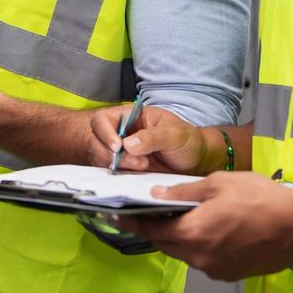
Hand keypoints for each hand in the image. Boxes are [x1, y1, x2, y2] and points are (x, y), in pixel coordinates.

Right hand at [88, 105, 213, 172]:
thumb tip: (128, 144)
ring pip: (100, 158)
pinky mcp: (124, 168)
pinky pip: (111, 173)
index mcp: (129, 116)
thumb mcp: (174, 134)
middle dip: (112, 154)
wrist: (196, 162)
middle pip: (96, 141)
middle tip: (138, 163)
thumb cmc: (187, 141)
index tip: (118, 147)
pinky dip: (119, 176)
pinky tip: (137, 176)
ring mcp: (120, 152)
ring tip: (143, 168)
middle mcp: (120, 132)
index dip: (105, 132)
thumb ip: (153, 137)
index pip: (103, 120)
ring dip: (118, 166)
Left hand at [129, 172, 292, 280]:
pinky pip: (204, 260)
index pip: (151, 230)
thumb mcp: (219, 183)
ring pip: (185, 254)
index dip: (131, 222)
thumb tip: (157, 195)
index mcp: (193, 234)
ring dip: (177, 238)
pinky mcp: (231, 274)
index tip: (115, 215)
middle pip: (166, 244)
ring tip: (176, 218)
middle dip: (154, 229)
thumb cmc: (260, 198)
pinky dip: (198, 246)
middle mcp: (200, 258)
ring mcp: (216, 269)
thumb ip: (184, 191)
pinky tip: (205, 230)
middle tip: (145, 213)